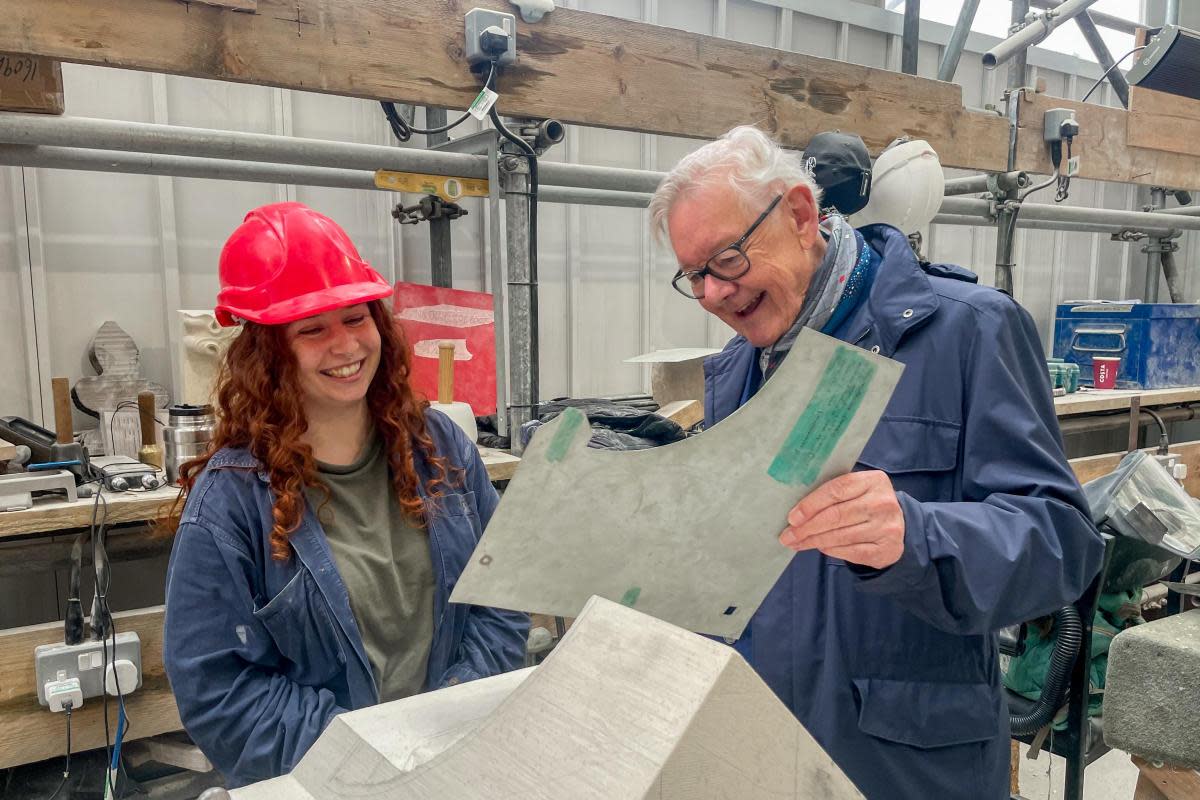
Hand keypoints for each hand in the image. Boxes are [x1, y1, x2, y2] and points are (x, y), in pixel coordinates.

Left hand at [779, 470, 904, 569]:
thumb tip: (796, 509)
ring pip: (840, 535)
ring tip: (796, 543)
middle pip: (836, 515)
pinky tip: (819, 547)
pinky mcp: (887, 549)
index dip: (811, 504)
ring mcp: (887, 527)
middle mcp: (883, 503)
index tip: (791, 517)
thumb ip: (833, 492)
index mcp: (874, 481)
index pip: (836, 489)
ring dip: (813, 541)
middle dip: (807, 527)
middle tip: (787, 535)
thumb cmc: (866, 504)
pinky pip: (850, 551)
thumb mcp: (857, 490)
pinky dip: (830, 550)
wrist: (899, 527)